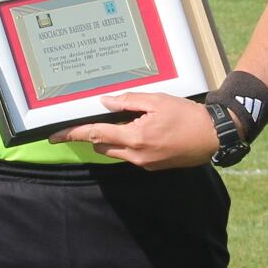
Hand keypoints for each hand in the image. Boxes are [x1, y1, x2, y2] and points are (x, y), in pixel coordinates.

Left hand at [49, 93, 219, 168]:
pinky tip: (145, 130)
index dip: (73, 134)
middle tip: (105, 117)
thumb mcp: (157, 101)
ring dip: (114, 139)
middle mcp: (136, 155)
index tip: (54, 137)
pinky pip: (130, 156)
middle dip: (97, 134)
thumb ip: (128, 101)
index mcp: (134, 137)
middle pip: (102, 146)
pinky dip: (129, 144)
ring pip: (115, 152)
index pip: (95, 135)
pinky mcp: (152, 166)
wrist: (212, 137)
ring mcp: (144, 163)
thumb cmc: (187, 116)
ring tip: (131, 121)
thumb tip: (105, 102)